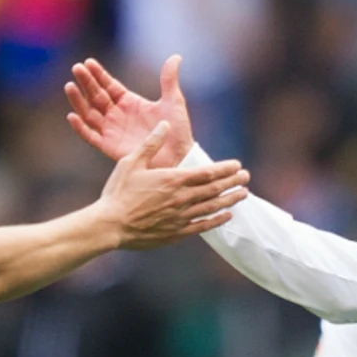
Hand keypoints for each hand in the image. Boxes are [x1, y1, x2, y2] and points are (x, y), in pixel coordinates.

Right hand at [67, 55, 195, 166]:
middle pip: (96, 96)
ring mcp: (111, 130)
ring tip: (69, 86)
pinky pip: (90, 136)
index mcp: (129, 102)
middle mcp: (117, 115)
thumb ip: (168, 80)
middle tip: (76, 68)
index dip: (98, 74)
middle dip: (86, 82)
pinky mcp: (109, 146)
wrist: (178, 157)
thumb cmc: (176, 130)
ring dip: (78, 101)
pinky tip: (72, 116)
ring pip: (89, 113)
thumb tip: (175, 57)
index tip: (88, 62)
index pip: (109, 85)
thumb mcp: (173, 101)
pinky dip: (80, 127)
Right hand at [99, 122, 246, 249]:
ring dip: (230, 200)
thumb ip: (151, 144)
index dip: (225, 168)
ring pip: (213, 207)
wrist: (110, 225)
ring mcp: (180, 218)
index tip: (237, 165)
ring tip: (244, 194)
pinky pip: (203, 226)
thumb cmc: (118, 192)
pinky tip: (227, 216)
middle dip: (233, 182)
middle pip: (215, 189)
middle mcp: (181, 199)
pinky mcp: (176, 233)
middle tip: (246, 177)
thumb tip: (164, 124)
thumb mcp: (131, 162)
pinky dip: (217, 220)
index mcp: (173, 179)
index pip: (207, 172)